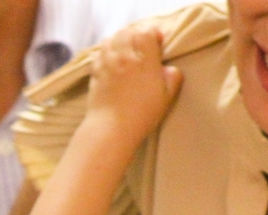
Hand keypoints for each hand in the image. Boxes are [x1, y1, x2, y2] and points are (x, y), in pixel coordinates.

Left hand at [85, 27, 182, 143]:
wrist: (111, 128)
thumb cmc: (142, 114)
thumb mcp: (167, 97)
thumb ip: (172, 77)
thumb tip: (168, 67)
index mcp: (144, 60)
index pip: (147, 32)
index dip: (153, 34)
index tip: (157, 45)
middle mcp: (124, 56)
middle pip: (128, 32)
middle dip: (136, 36)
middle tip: (140, 49)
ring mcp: (107, 63)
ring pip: (111, 39)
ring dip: (118, 42)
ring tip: (124, 53)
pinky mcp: (95, 72)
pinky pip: (99, 52)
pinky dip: (105, 52)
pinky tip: (110, 62)